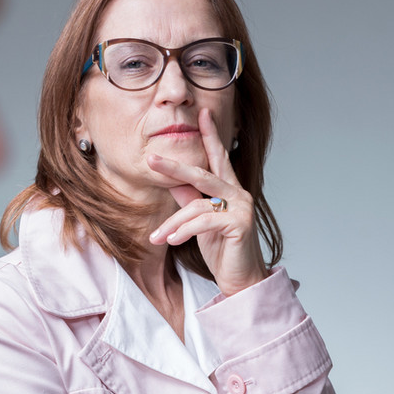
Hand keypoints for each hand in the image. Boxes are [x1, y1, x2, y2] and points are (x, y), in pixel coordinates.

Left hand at [147, 108, 266, 295]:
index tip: (203, 112)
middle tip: (151, 158)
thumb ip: (189, 200)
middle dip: (174, 167)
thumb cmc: (223, 251)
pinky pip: (203, 222)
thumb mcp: (200, 223)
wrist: (242, 281)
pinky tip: (172, 241)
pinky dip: (184, 231)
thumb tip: (172, 181)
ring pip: (197, 205)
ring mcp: (242, 207)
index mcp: (230, 190)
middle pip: (203, 173)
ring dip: (172, 223)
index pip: (218, 157)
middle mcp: (239, 194)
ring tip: (157, 238)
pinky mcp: (240, 224)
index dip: (210, 135)